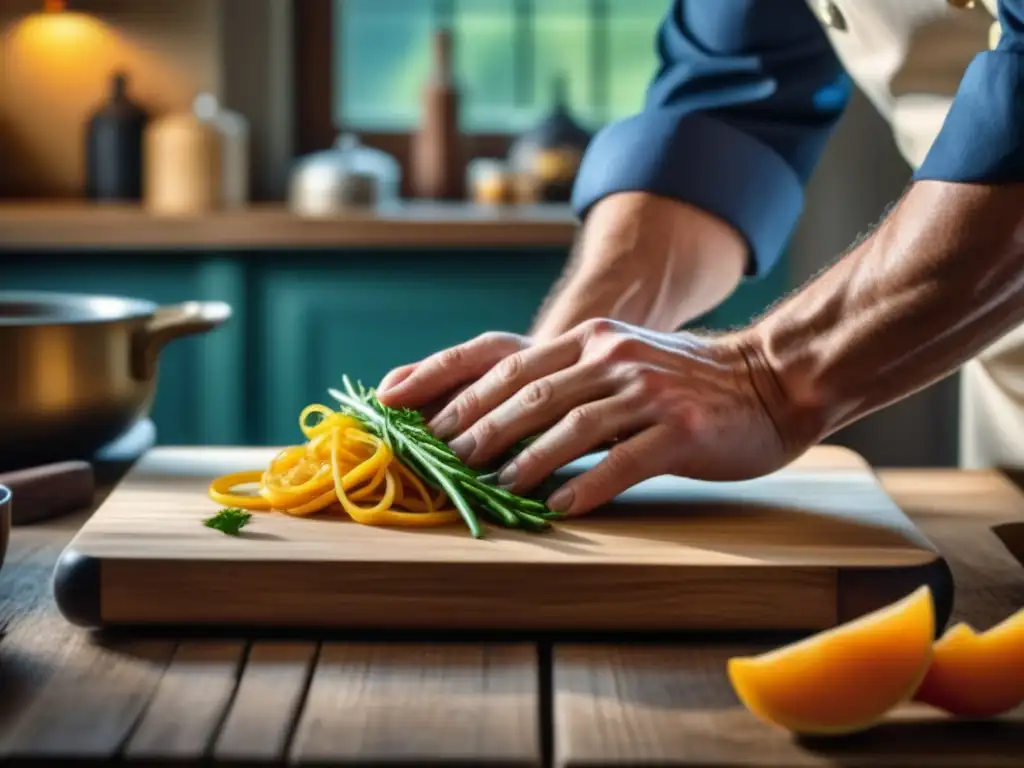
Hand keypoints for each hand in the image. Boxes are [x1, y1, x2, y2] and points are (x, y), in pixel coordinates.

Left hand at [381, 319, 798, 515]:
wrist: (770, 381)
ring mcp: (649, 391)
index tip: (413, 410)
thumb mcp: (622, 359)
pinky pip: (625, 461)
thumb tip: (501, 415)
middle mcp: (614, 357)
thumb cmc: (686, 381)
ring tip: (496, 487)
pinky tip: (562, 508)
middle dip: (481, 426)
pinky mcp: (681, 427)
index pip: (509, 361)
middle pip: (532, 391)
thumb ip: (569, 375)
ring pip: (572, 424)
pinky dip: (589, 486)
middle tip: (445, 458)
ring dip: (528, 459)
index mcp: (592, 339)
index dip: (458, 387)